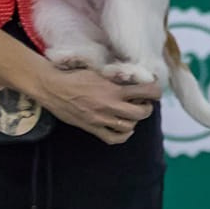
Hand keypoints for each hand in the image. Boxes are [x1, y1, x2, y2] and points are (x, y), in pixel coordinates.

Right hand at [34, 64, 160, 144]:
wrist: (54, 88)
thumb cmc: (75, 75)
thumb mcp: (99, 70)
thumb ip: (116, 76)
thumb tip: (131, 75)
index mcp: (114, 89)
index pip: (146, 91)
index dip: (155, 90)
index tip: (155, 88)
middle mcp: (111, 105)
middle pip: (142, 112)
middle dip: (147, 107)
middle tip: (144, 101)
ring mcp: (102, 119)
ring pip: (130, 126)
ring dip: (135, 120)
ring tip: (132, 112)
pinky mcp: (93, 128)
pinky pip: (113, 138)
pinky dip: (123, 135)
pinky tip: (124, 129)